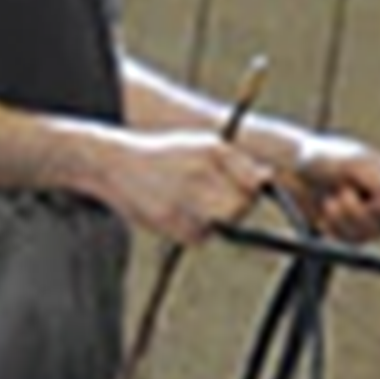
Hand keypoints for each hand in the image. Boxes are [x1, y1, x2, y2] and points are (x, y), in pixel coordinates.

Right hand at [86, 127, 278, 244]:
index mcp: (209, 150)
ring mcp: (182, 198)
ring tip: (195, 201)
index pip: (252, 183)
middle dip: (238, 208)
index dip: (252, 191)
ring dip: (219, 219)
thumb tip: (267, 177)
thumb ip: (237, 161)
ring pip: (222, 224)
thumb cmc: (164, 153)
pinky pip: (200, 235)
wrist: (112, 162)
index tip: (246, 189)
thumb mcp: (201, 143)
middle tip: (221, 200)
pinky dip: (198, 229)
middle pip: (239, 207)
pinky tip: (179, 211)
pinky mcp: (167, 221)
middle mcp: (197, 173)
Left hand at [282, 133, 379, 244]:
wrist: (290, 167)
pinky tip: (324, 212)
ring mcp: (363, 216)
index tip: (372, 201)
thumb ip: (377, 178)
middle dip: (360, 212)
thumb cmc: (322, 158)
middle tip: (342, 192)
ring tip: (330, 200)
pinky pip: (347, 241)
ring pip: (367, 235)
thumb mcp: (350, 164)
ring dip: (344, 219)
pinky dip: (333, 228)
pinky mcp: (345, 229)